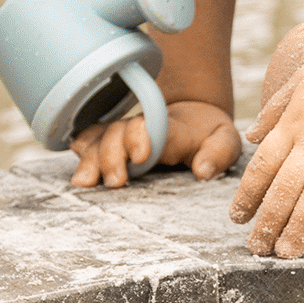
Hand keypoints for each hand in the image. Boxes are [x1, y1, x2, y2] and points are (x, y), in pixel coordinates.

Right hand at [69, 98, 241, 188]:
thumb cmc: (209, 136)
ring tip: (84, 183)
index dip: (139, 136)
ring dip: (90, 159)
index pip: (149, 126)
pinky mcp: (110, 144)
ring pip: (98, 140)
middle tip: (116, 181)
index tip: (142, 156)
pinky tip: (77, 171)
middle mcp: (139, 129)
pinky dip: (80, 154)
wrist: (192, 118)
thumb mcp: (226, 142)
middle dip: (111, 154)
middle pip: (115, 133)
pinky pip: (88, 143)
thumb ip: (219, 154)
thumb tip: (202, 171)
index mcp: (169, 127)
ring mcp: (121, 135)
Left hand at [230, 30, 303, 257]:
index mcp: (295, 121)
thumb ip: (274, 110)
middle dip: (267, 221)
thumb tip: (250, 137)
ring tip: (288, 254)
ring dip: (300, 228)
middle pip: (284, 187)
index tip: (237, 219)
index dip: (247, 194)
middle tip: (256, 250)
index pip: (262, 165)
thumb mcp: (300, 79)